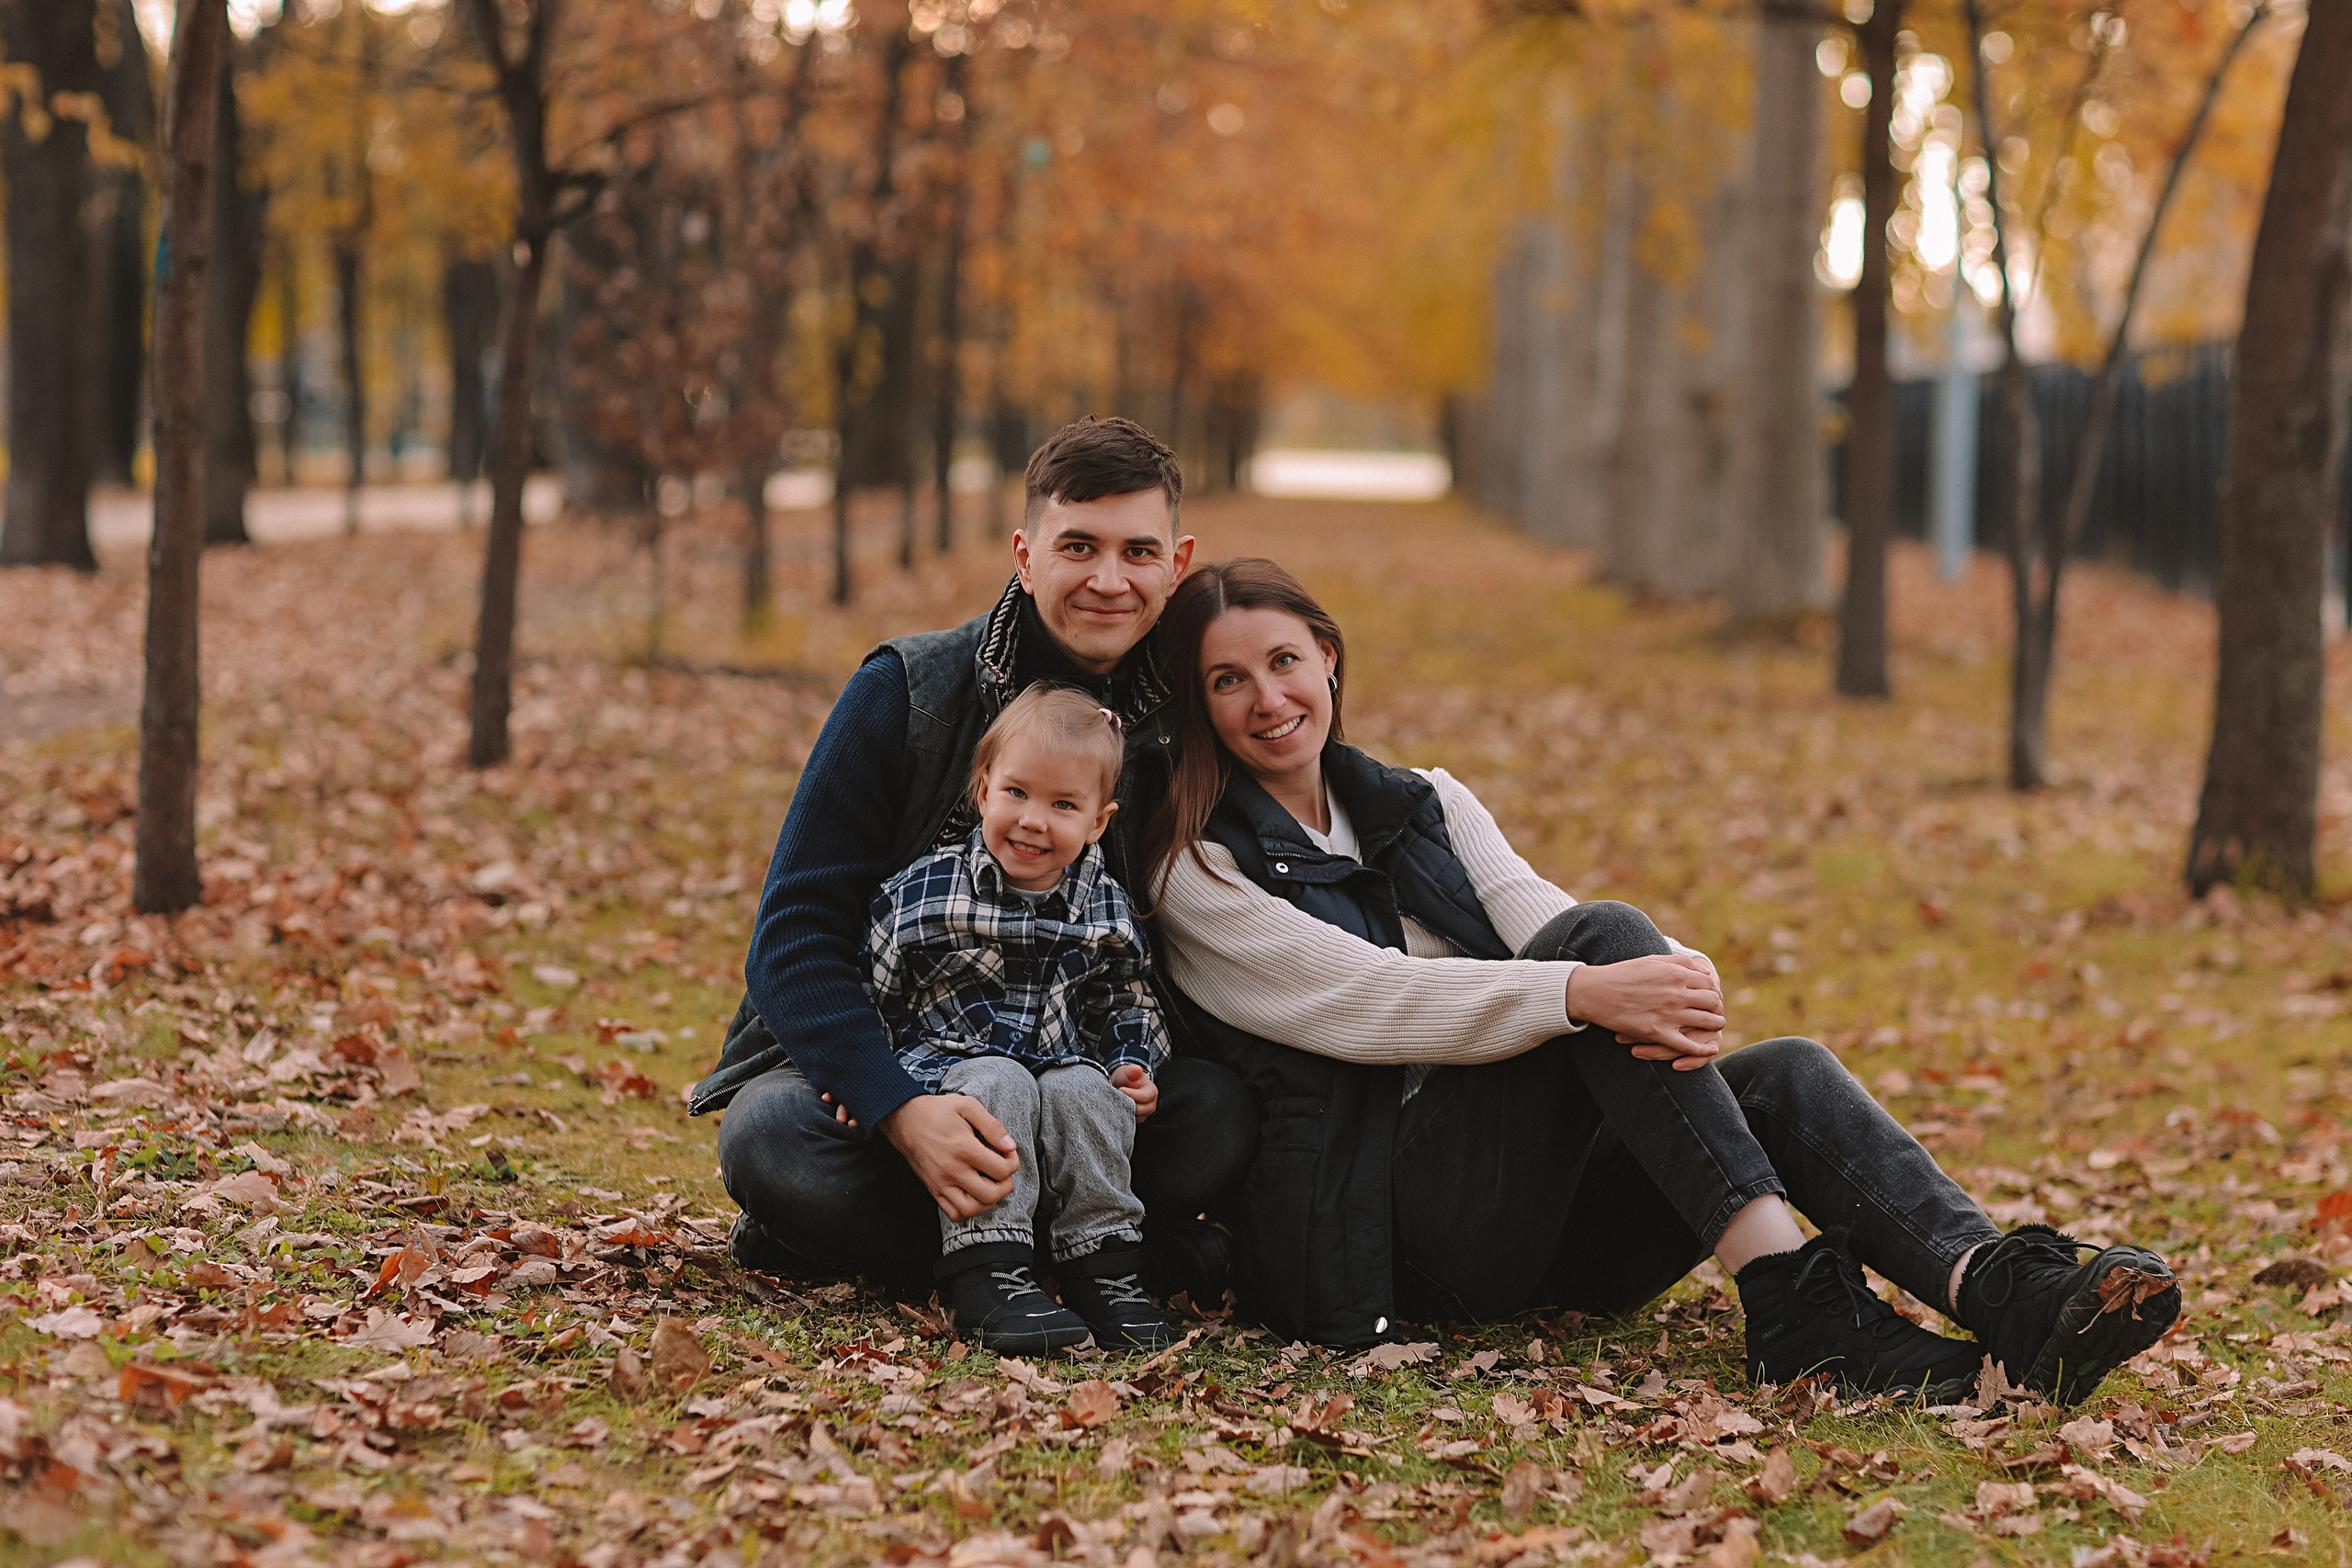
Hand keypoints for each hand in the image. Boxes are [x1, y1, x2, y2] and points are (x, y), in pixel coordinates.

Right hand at [876, 1094, 1020, 1218]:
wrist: (904, 1120)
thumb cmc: (937, 1111)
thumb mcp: (967, 1106)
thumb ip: (992, 1125)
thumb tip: (1010, 1145)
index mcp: (963, 1148)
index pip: (1001, 1170)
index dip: (1013, 1162)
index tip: (1008, 1153)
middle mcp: (952, 1170)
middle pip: (991, 1194)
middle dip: (1006, 1185)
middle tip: (1003, 1171)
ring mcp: (941, 1183)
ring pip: (972, 1209)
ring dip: (988, 1200)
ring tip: (990, 1184)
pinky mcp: (933, 1189)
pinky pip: (954, 1213)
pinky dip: (969, 1209)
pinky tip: (974, 1193)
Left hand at [1111, 1063, 1157, 1122]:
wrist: (1123, 1084)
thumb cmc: (1127, 1077)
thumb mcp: (1129, 1071)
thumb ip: (1132, 1070)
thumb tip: (1136, 1069)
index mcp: (1152, 1092)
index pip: (1143, 1097)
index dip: (1131, 1094)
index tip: (1120, 1089)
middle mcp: (1151, 1105)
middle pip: (1139, 1109)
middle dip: (1127, 1103)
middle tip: (1116, 1096)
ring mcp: (1144, 1114)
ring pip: (1134, 1117)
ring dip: (1124, 1110)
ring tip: (1116, 1101)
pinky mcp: (1137, 1120)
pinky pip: (1129, 1121)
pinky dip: (1123, 1115)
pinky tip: (1117, 1107)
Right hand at [1564, 954, 1724, 1070]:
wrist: (1596, 992)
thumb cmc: (1623, 974)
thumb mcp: (1652, 960)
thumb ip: (1680, 962)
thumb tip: (1703, 970)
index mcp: (1676, 974)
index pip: (1710, 984)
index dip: (1714, 991)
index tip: (1712, 997)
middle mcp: (1677, 993)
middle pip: (1713, 1002)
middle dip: (1717, 1007)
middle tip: (1715, 1012)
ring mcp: (1669, 1014)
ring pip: (1707, 1022)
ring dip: (1716, 1024)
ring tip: (1715, 1025)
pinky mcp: (1658, 1033)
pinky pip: (1688, 1045)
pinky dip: (1703, 1049)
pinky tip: (1712, 1048)